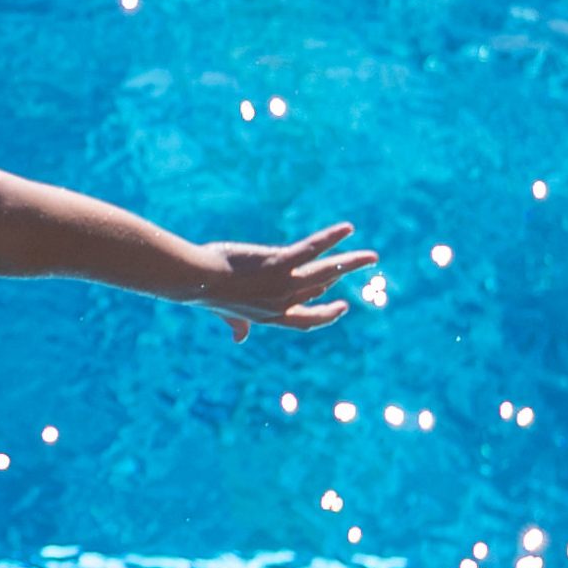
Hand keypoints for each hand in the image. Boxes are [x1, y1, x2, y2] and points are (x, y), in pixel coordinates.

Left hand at [192, 223, 372, 343]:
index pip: (306, 319)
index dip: (325, 313)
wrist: (196, 280)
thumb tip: (238, 338)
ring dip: (351, 262)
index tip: (340, 306)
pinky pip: (312, 249)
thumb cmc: (206, 292)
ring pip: (326, 272)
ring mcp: (283, 284)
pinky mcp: (279, 263)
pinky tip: (347, 229)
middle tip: (362, 266)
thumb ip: (236, 324)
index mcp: (271, 317)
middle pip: (321, 289)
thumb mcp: (225, 313)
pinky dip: (331, 239)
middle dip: (343, 277)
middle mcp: (282, 303)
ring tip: (372, 256)